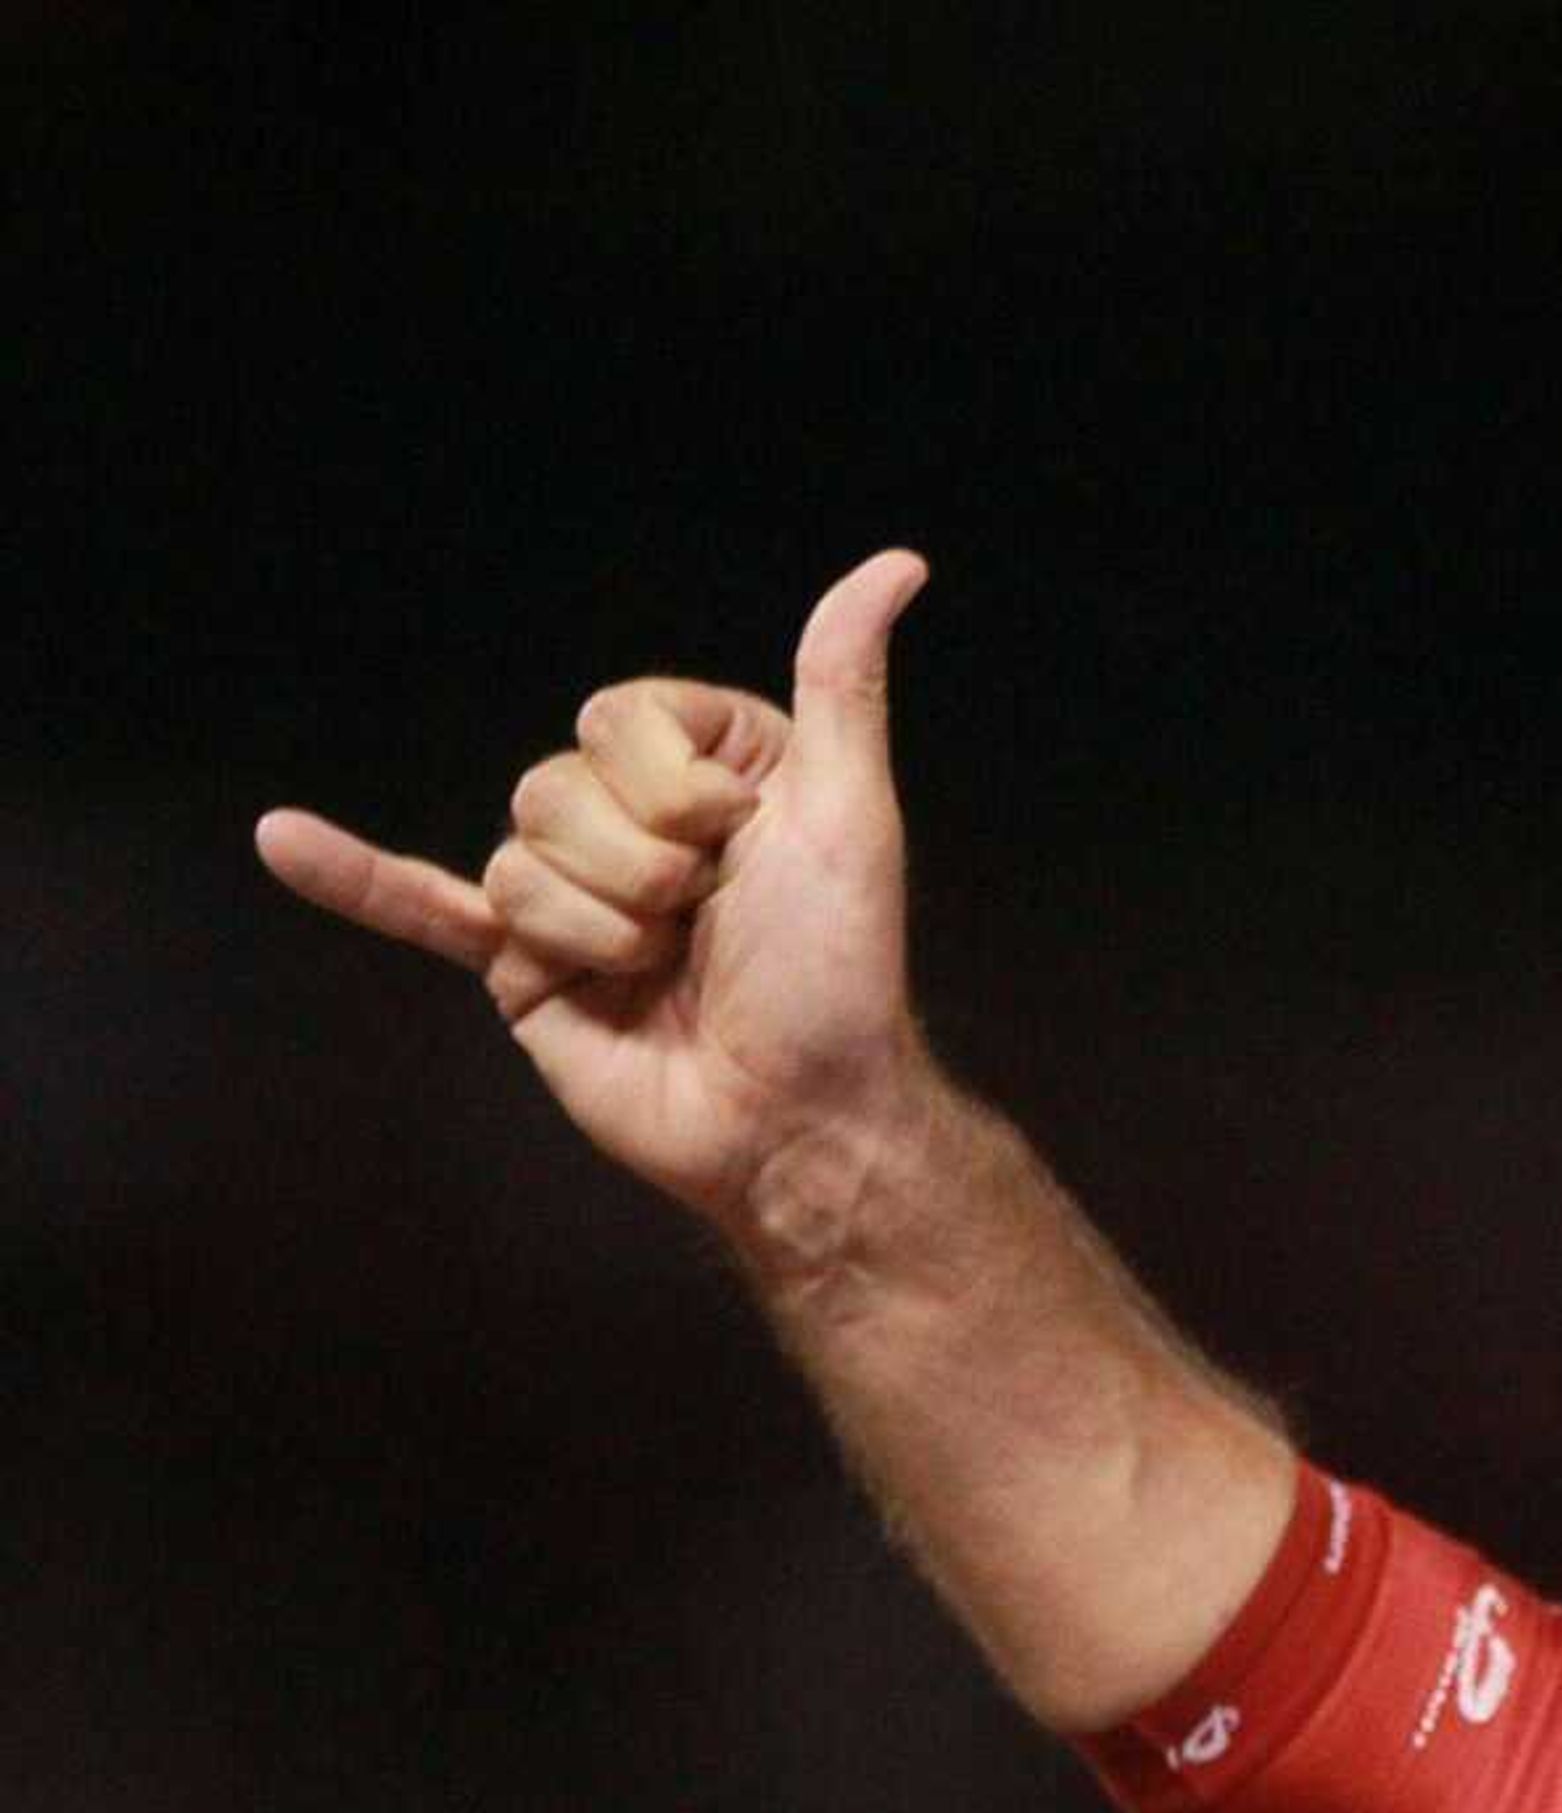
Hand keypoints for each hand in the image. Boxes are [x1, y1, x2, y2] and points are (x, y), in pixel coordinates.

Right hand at [256, 550, 935, 1237]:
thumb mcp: (851, 811)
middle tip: (702, 922)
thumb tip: (896, 564)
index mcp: (706, 770)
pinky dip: (353, 877)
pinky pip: (424, 908)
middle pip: (556, 786)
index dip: (672, 784)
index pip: (620, 717)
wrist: (798, 1117)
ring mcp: (571, 895)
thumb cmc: (837, 974)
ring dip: (597, 925)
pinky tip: (282, 840)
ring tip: (661, 970)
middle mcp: (633, 822)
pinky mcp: (524, 968)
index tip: (740, 841)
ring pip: (517, 858)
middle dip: (636, 863)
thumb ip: (843, 682)